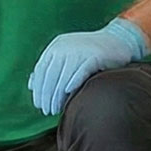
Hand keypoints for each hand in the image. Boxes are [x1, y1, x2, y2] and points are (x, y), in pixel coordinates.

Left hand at [29, 17, 147, 114]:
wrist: (119, 40)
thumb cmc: (90, 54)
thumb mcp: (67, 57)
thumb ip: (50, 69)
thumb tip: (31, 84)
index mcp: (56, 46)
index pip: (41, 70)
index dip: (38, 89)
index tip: (38, 104)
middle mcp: (65, 46)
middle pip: (51, 74)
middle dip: (47, 95)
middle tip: (47, 110)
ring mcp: (80, 49)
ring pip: (63, 75)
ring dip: (58, 95)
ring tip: (56, 109)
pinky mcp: (95, 54)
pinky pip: (82, 70)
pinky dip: (74, 82)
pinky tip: (70, 93)